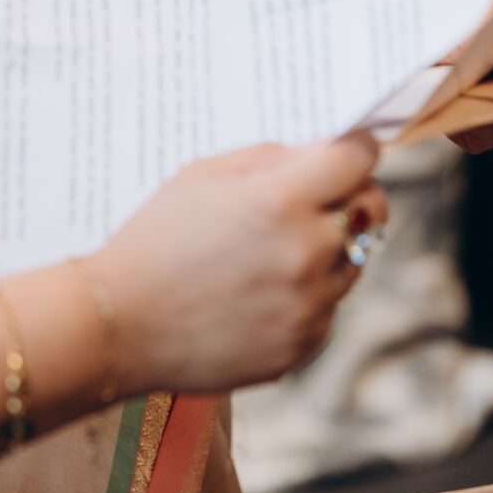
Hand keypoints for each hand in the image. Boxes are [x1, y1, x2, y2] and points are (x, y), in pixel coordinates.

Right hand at [89, 134, 385, 393]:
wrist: (122, 324)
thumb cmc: (156, 240)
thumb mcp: (203, 176)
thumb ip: (271, 159)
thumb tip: (321, 152)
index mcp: (280, 202)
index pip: (357, 160)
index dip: (357, 147)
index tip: (351, 149)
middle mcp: (305, 254)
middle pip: (370, 209)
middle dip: (351, 194)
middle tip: (322, 195)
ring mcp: (308, 306)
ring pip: (354, 261)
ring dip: (330, 246)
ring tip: (273, 249)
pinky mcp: (303, 345)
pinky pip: (328, 306)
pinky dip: (308, 293)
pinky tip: (260, 291)